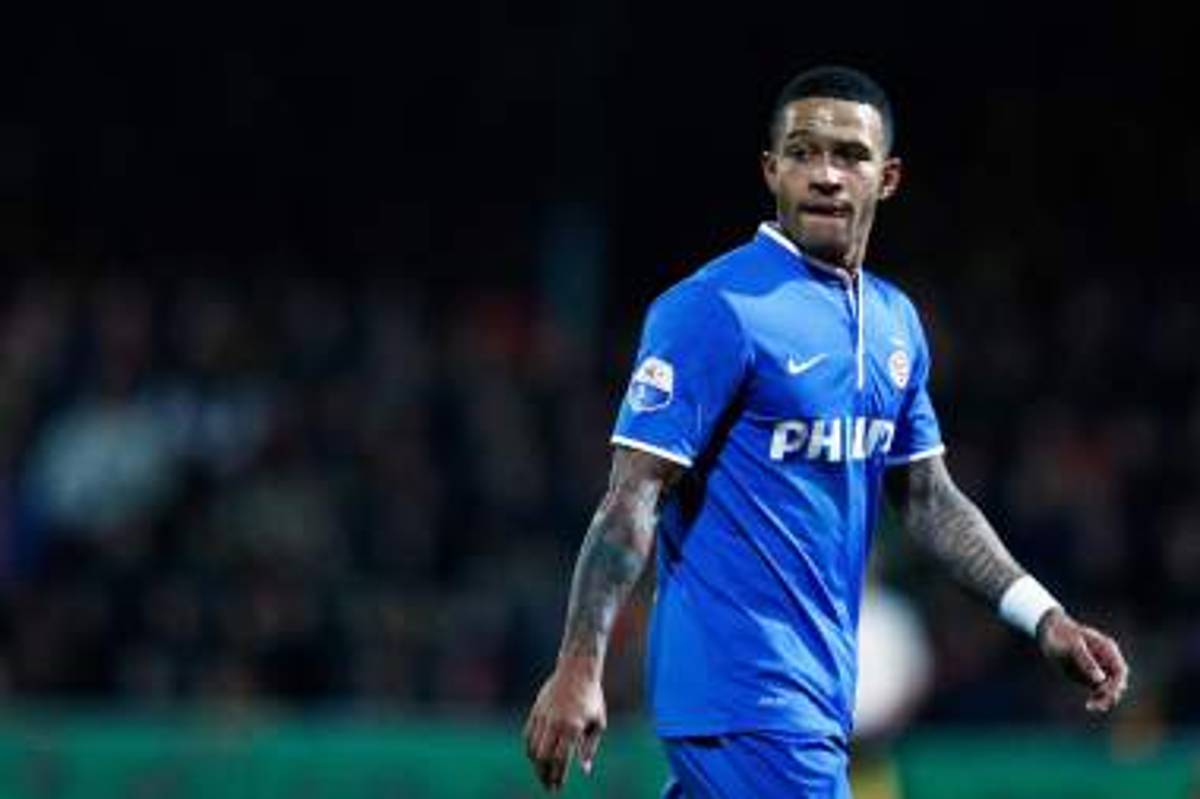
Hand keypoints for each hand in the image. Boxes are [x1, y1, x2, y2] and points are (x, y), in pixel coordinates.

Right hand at [523, 658, 606, 791]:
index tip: (557, 788)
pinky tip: (536, 757)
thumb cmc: (592, 698)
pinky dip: (530, 749)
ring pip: (533, 748)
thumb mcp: (598, 722)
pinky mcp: (536, 711)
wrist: (577, 670)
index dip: (557, 776)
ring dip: (536, 765)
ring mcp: (544, 716)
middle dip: (544, 775)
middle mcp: (556, 722)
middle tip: (548, 786)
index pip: (560, 760)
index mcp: (573, 727)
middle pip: (543, 757)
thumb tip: (584, 769)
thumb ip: (589, 747)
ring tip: (543, 774)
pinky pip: (528, 735)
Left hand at [1037, 608, 1128, 713]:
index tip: (1106, 692)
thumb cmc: (1062, 634)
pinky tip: (1090, 704)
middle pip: (1117, 681)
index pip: (1120, 670)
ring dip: (1104, 698)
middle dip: (1111, 694)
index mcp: (1107, 649)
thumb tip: (1100, 679)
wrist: (1048, 631)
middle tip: (1099, 704)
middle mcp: (1106, 660)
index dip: (1116, 683)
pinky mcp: (1088, 675)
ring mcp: (1098, 668)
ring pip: (1108, 688)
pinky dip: (1096, 698)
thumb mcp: (1073, 646)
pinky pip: (1097, 690)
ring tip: (1092, 706)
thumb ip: (1086, 661)